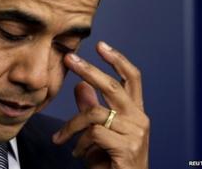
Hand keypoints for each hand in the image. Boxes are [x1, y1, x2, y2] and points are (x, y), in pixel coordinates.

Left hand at [52, 41, 148, 168]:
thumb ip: (91, 109)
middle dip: (88, 70)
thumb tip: (79, 86)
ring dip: (72, 126)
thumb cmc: (110, 161)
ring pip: (94, 113)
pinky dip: (79, 142)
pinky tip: (77, 153)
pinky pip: (93, 133)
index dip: (117, 59)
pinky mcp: (127, 146)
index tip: (101, 44)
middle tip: (69, 59)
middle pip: (113, 86)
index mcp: (135, 112)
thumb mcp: (96, 132)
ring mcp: (136, 132)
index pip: (131, 78)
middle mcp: (139, 118)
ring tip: (62, 139)